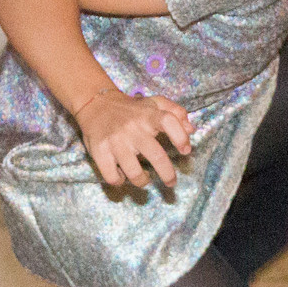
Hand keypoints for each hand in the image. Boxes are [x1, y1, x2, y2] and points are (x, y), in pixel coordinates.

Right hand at [77, 88, 192, 187]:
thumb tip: (191, 130)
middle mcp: (133, 128)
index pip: (169, 121)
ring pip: (134, 173)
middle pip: (155, 156)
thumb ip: (176, 112)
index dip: (180, 137)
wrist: (96, 104)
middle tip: (171, 182)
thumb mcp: (154, 103)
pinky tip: (123, 176)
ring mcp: (115, 141)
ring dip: (143, 181)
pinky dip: (120, 181)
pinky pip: (112, 176)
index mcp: (148, 115)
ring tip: (145, 178)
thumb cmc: (132, 109)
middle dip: (167, 174)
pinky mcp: (99, 151)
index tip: (186, 150)